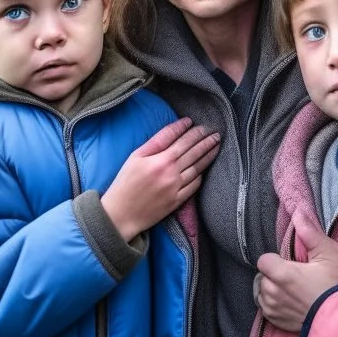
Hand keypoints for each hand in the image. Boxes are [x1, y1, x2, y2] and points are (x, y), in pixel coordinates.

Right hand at [101, 117, 219, 240]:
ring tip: (216, 145)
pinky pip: (194, 184)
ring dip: (209, 154)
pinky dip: (201, 174)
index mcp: (159, 160)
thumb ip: (156, 142)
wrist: (121, 214)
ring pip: (198, 167)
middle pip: (193, 151)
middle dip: (205, 139)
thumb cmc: (125, 182)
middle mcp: (170, 173)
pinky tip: (204, 168)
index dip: (188, 128)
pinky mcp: (178, 201)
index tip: (193, 121)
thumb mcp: (135, 157)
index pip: (180, 139)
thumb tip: (175, 128)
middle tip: (214, 132)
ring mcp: (176, 187)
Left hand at [254, 211, 337, 332]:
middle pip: (263, 277)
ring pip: (263, 294)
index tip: (289, 262)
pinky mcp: (279, 324)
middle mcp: (274, 293)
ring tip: (292, 289)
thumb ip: (309, 232)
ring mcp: (275, 311)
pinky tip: (290, 302)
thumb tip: (297, 212)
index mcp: (282, 274)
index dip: (275, 259)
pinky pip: (267, 311)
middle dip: (274, 274)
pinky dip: (274, 305)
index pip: (263, 260)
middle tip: (294, 275)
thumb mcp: (328, 253)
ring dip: (272, 290)